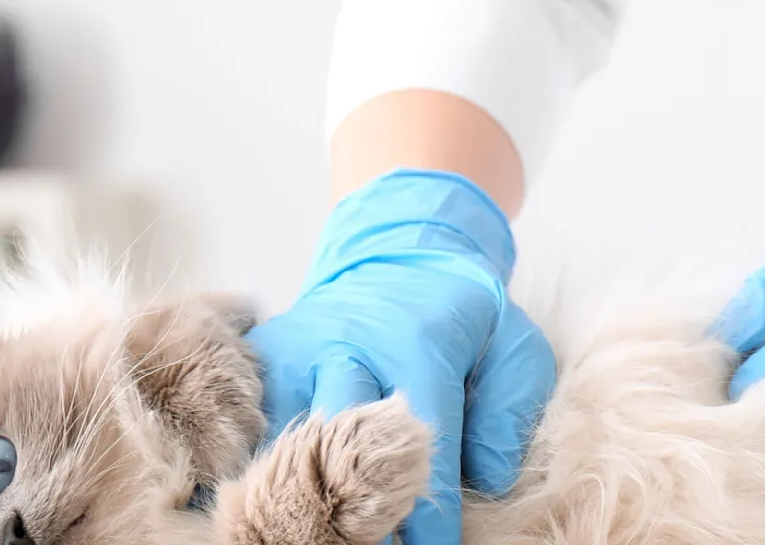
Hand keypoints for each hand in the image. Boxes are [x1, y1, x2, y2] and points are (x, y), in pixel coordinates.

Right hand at [248, 169, 555, 543]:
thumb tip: (488, 476)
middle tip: (367, 543)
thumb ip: (510, 410)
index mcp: (417, 343)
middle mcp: (346, 343)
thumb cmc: (463, 316)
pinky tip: (276, 502)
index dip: (424, 510)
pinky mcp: (261, 357)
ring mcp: (295, 350)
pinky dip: (261, 466)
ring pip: (280, 436)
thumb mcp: (514, 347)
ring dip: (296, 492)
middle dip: (349, 506)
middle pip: (334, 439)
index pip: (421, 440)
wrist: (396, 250)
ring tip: (314, 530)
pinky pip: (250, 425)